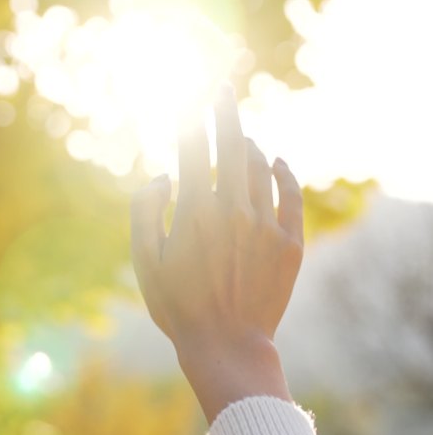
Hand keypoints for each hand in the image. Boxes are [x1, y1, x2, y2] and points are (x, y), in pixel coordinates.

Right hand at [131, 84, 303, 422]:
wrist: (227, 346)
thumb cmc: (177, 305)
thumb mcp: (144, 259)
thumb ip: (145, 209)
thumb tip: (165, 175)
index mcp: (195, 210)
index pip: (192, 149)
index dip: (189, 121)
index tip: (188, 102)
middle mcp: (233, 209)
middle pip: (231, 146)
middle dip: (225, 112)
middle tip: (223, 88)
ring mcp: (265, 224)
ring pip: (260, 167)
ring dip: (249, 144)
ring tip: (241, 135)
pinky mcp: (289, 243)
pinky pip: (291, 195)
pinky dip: (285, 172)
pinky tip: (279, 160)